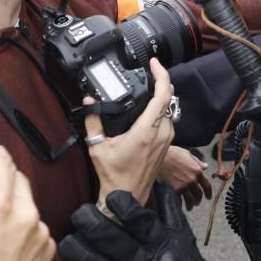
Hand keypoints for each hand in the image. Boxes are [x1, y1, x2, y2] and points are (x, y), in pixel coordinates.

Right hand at [0, 146, 53, 260]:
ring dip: (14, 207)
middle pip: (19, 182)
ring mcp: (40, 233)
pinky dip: (23, 228)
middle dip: (5, 180)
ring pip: (28, 205)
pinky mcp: (48, 250)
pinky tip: (6, 245)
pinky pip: (36, 227)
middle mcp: (25, 214)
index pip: (3, 165)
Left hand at [55, 187, 227, 260]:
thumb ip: (170, 209)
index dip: (125, 208)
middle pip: (116, 243)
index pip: (142, 223)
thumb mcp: (183, 238)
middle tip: (79, 213)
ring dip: (80, 254)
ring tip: (66, 241)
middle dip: (94, 226)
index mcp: (161, 246)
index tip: (110, 196)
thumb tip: (159, 181)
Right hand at [86, 58, 174, 205]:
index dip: (161, 75)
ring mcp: (167, 140)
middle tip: (151, 69)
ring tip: (151, 84)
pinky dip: (163, 107)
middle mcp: (162, 133)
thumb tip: (89, 100)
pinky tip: (152, 105)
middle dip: (162, 80)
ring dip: (163, 94)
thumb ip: (93, 121)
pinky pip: (169, 119)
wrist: (127, 197)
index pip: (162, 95)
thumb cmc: (114, 175)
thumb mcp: (97, 146)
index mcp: (147, 130)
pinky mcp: (167, 145)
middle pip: (170, 98)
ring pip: (171, 108)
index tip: (154, 63)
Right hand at [157, 146, 210, 209]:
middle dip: (198, 200)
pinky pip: (180, 200)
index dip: (208, 193)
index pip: (207, 185)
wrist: (160, 156)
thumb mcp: (187, 154)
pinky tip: (180, 206)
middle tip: (197, 203)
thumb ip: (197, 162)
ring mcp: (184, 185)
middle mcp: (193, 180)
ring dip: (191, 205)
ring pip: (191, 200)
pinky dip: (181, 204)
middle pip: (199, 194)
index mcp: (198, 171)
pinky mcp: (176, 189)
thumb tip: (205, 166)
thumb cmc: (173, 153)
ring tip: (189, 207)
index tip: (208, 197)